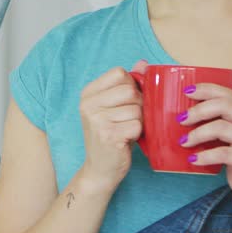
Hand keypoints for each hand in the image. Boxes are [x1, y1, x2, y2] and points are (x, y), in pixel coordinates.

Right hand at [78, 59, 148, 190]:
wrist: (100, 170)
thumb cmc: (111, 136)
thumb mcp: (116, 107)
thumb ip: (128, 84)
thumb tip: (143, 63)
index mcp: (88, 93)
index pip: (119, 73)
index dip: (131, 86)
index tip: (126, 101)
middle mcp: (88, 104)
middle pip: (130, 90)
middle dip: (138, 104)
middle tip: (129, 119)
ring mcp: (96, 120)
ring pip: (136, 108)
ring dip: (138, 121)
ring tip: (126, 130)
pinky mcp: (108, 135)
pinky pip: (137, 124)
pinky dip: (138, 133)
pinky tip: (126, 140)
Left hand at [180, 82, 231, 218]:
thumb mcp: (231, 143)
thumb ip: (219, 129)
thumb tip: (186, 120)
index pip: (229, 94)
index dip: (207, 89)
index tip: (187, 91)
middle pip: (225, 105)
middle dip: (199, 110)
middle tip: (181, 119)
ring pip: (221, 127)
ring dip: (197, 133)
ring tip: (184, 142)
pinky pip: (222, 153)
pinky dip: (204, 155)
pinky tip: (193, 159)